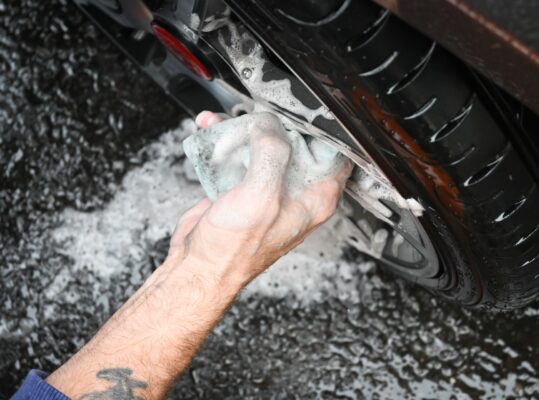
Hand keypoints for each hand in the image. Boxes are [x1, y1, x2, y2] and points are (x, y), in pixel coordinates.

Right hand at [168, 111, 352, 288]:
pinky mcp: (242, 187)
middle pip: (294, 141)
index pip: (334, 153)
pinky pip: (238, 154)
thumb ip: (272, 154)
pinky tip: (209, 131)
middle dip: (272, 122)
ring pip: (262, 144)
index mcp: (314, 198)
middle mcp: (295, 192)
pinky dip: (223, 140)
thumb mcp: (261, 197)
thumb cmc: (234, 250)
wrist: (197, 267)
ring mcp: (268, 188)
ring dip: (240, 128)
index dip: (320, 128)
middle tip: (255, 112)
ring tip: (221, 122)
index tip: (300, 109)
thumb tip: (268, 124)